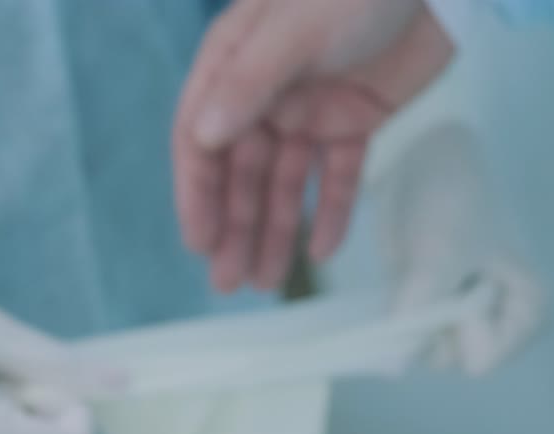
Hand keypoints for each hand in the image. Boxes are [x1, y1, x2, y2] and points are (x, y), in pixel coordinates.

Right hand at [174, 0, 454, 291]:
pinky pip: (338, 176)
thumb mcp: (295, 30)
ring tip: (265, 283)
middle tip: (228, 282)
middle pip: (241, 171)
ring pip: (286, 181)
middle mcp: (266, 90)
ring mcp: (311, 107)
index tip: (200, 242)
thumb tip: (203, 137)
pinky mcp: (357, 119)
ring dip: (275, 230)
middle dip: (234, 227)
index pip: (200, 138)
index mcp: (235, 63)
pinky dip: (331, 211)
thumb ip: (249, 84)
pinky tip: (323, 251)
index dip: (197, 193)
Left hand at [375, 122, 543, 373]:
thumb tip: (395, 360)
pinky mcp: (431, 303)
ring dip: (409, 312)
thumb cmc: (451, 196)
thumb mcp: (439, 254)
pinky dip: (394, 314)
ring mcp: (463, 315)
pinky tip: (399, 278)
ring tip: (419, 265)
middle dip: (428, 321)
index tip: (458, 278)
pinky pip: (407, 332)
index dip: (455, 326)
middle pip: (448, 359)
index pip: (479, 358)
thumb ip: (420, 310)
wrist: (420, 153)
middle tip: (432, 269)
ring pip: (423, 349)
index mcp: (529, 312)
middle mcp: (501, 322)